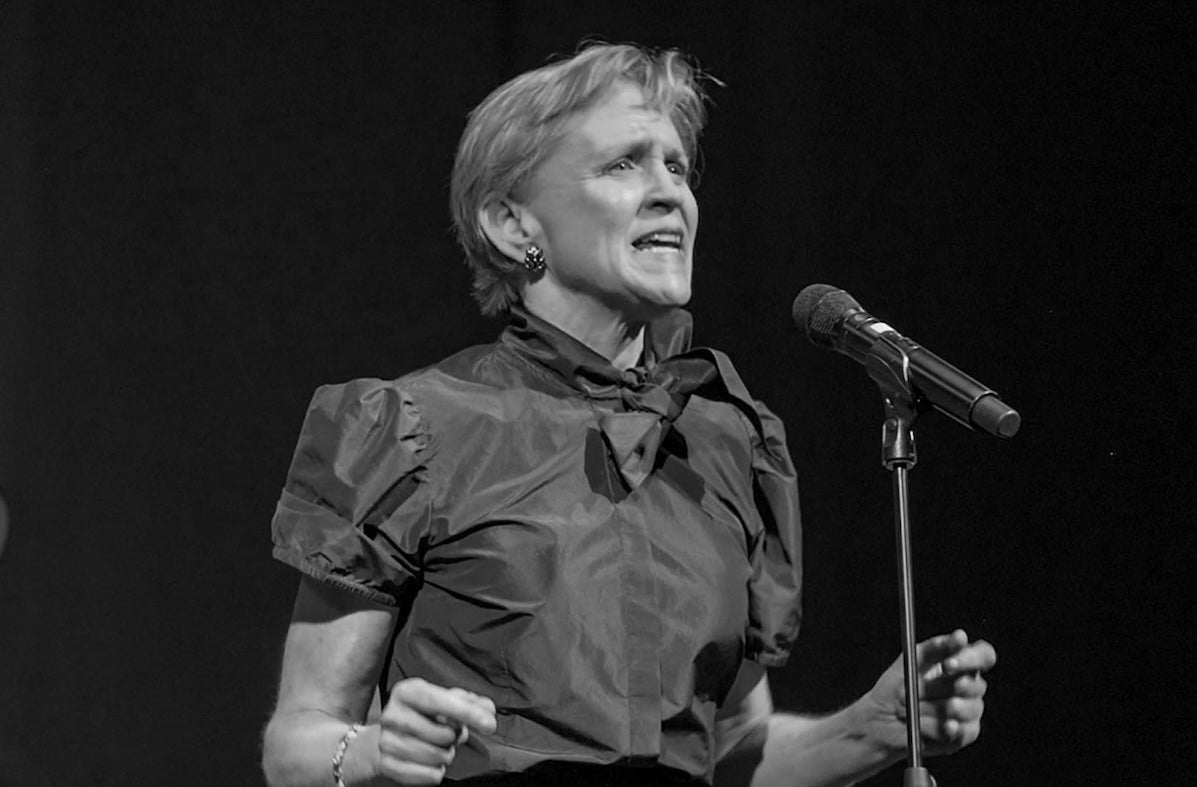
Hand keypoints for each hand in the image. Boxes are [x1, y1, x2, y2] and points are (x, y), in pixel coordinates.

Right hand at [375, 678, 496, 784]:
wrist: (395, 734)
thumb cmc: (428, 714)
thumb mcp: (448, 700)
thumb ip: (472, 702)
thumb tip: (488, 710)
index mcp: (408, 691)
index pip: (439, 701)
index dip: (466, 713)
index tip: (490, 725)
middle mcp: (392, 715)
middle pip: (442, 734)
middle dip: (455, 738)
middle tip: (450, 734)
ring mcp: (386, 741)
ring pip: (436, 757)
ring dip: (447, 755)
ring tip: (440, 747)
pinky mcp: (387, 765)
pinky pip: (427, 775)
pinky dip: (437, 772)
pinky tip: (433, 762)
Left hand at [862, 630, 995, 756]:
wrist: (881, 719)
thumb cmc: (896, 686)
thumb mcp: (910, 660)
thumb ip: (935, 647)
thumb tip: (960, 637)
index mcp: (960, 664)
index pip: (984, 656)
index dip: (971, 659)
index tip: (947, 664)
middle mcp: (970, 686)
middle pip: (977, 685)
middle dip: (942, 688)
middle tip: (920, 689)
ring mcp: (970, 711)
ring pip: (966, 709)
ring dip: (932, 708)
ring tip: (908, 707)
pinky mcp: (965, 734)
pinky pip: (961, 731)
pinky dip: (939, 727)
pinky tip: (925, 724)